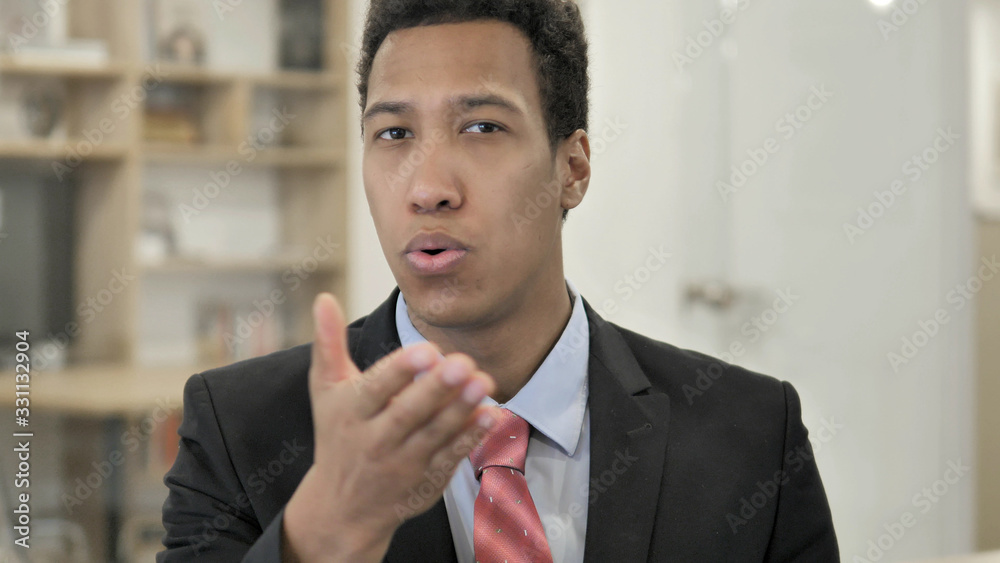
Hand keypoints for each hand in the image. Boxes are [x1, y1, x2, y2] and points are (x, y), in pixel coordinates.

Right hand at [282, 293, 497, 561]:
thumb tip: (323, 298)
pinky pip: (450, 458)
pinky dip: (471, 438)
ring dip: (461, 410)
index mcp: (350, 412)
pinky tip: (492, 415)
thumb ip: (328, 344)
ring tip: (484, 381)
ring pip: (434, 435)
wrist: (341, 508)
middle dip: (437, 388)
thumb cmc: (338, 434)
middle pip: (408, 413)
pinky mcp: (426, 480)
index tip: (426, 350)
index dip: (400, 370)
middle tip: (464, 362)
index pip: (375, 389)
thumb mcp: (326, 390)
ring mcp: (402, 463)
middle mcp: (375, 440)